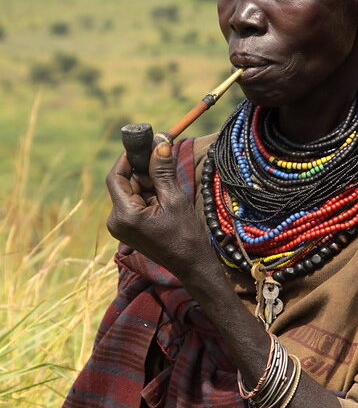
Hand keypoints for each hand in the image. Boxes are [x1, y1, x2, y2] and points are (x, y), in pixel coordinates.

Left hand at [105, 142, 216, 281]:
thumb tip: (159, 143)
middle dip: (144, 173)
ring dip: (150, 185)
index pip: (116, 177)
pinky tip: (166, 201)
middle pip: (125, 183)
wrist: (192, 264)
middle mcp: (116, 221)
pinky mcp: (129, 228)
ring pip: (132, 191)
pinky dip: (150, 195)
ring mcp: (121, 226)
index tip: (144, 145)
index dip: (128, 158)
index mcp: (124, 215)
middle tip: (166, 167)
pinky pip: (136, 202)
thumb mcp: (175, 199)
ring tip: (170, 193)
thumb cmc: (185, 234)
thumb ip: (162, 171)